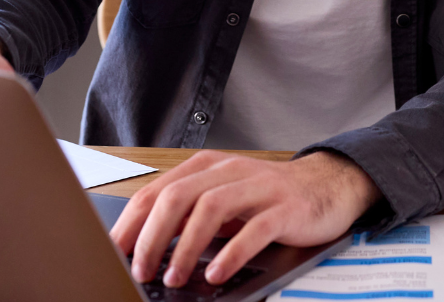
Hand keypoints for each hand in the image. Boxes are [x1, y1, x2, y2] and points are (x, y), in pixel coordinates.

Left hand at [112, 150, 379, 286]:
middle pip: (178, 196)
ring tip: (174, 276)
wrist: (328, 184)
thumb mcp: (224, 199)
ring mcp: (259, 187)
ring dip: (186, 246)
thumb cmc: (267, 197)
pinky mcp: (285, 208)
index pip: (157, 190)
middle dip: (153, 236)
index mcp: (207, 167)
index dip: (132, 223)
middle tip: (141, 269)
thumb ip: (190, 214)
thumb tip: (146, 247)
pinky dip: (231, 253)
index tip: (116, 251)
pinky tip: (216, 273)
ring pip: (211, 208)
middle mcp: (230, 171)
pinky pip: (254, 229)